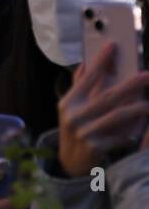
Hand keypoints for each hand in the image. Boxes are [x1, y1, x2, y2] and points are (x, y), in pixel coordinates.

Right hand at [57, 42, 148, 177]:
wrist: (71, 163)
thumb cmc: (76, 129)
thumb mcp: (72, 108)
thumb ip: (79, 86)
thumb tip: (85, 63)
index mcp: (68, 102)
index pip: (86, 78)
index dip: (100, 62)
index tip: (113, 46)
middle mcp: (73, 116)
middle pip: (107, 96)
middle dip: (130, 84)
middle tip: (147, 75)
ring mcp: (83, 132)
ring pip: (117, 115)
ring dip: (138, 108)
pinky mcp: (95, 147)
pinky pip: (121, 135)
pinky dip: (133, 130)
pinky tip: (141, 126)